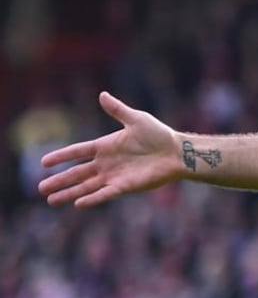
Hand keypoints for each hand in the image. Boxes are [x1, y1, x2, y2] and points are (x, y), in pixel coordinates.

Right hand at [38, 92, 181, 207]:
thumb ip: (117, 110)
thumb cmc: (158, 134)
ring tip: (51, 200)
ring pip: (87, 186)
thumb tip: (102, 94)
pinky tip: (78, 204)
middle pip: (77, 173)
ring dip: (70, 193)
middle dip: (59, 180)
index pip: (78, 152)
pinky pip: (105, 194)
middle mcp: (107, 163)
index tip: (44, 162)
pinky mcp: (125, 186)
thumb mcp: (136, 119)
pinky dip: (92, 198)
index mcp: (106, 146)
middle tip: (40, 188)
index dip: (61, 156)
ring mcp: (114, 176)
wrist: (177, 152)